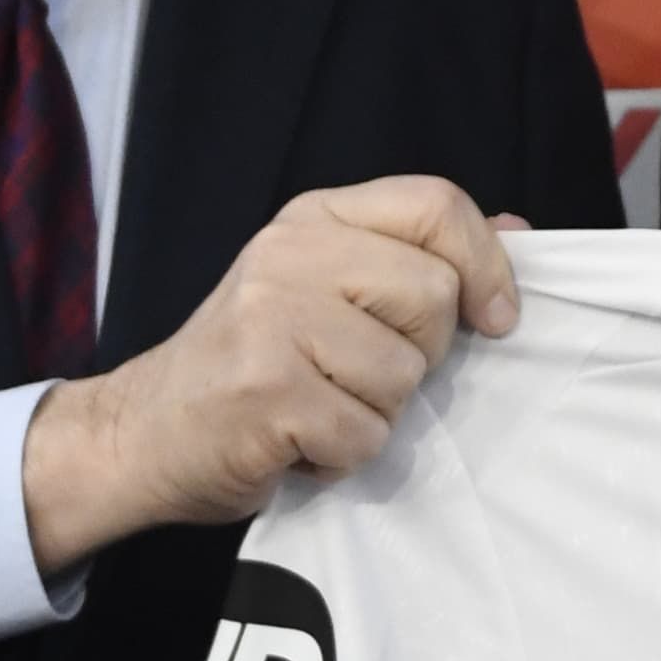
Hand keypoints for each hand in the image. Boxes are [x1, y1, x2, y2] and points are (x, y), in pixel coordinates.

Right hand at [22, 181, 524, 570]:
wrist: (142, 431)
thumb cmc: (252, 363)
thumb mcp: (327, 285)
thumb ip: (414, 255)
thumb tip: (519, 229)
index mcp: (314, 218)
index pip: (436, 205)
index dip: (487, 264)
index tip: (493, 318)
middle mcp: (289, 255)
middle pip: (434, 295)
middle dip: (418, 355)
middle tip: (355, 373)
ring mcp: (271, 320)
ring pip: (404, 373)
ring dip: (374, 413)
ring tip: (317, 406)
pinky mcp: (265, 392)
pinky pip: (366, 434)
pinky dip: (343, 456)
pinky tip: (297, 441)